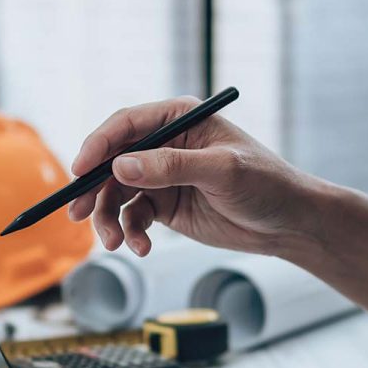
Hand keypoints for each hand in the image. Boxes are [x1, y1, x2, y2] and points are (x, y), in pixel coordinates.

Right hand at [68, 96, 318, 256]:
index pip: (126, 124)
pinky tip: (143, 248)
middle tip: (79, 214)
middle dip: (94, 189)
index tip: (79, 171)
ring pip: (118, 193)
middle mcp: (166, 144)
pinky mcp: (166, 206)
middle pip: (113, 160)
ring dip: (110, 218)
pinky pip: (134, 217)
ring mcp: (164, 176)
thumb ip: (171, 167)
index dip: (98, 146)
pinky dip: (131, 233)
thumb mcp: (222, 171)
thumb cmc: (266, 184)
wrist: (288, 223)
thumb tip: (121, 167)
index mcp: (181, 119)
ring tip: (116, 242)